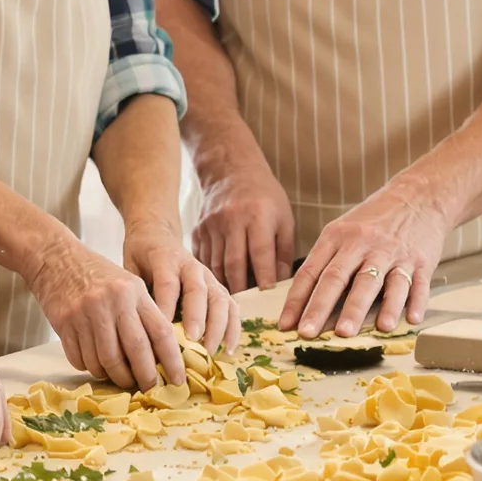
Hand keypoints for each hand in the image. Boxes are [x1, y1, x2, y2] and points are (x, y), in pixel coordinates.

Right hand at [31, 232, 180, 391]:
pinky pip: (81, 360)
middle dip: (145, 376)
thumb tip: (161, 355)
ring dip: (116, 377)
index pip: (160, 332)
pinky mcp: (65, 324)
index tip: (177, 380)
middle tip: (149, 388)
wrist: (56, 258)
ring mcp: (86, 314)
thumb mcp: (128, 284)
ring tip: (121, 378)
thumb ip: (144, 314)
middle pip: (135, 350)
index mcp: (133, 292)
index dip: (172, 360)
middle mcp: (111, 302)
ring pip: (106, 361)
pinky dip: (91, 368)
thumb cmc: (97, 274)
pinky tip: (96, 365)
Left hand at [124, 225, 240, 355]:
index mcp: (165, 259)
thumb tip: (134, 328)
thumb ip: (135, 291)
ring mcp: (209, 276)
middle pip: (198, 290)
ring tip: (210, 351)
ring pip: (219, 299)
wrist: (157, 236)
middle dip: (197, 317)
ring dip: (218, 327)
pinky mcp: (219, 287)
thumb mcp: (131, 267)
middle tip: (193, 341)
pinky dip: (232, 329)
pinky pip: (231, 307)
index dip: (167, 308)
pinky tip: (228, 350)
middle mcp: (191, 266)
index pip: (168, 284)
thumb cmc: (141, 257)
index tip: (162, 333)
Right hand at [190, 148, 295, 295]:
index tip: (267, 296)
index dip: (264, 277)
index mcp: (258, 215)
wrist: (231, 170)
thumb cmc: (264, 196)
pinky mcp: (198, 229)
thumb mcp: (283, 218)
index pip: (261, 253)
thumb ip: (283, 251)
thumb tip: (282, 284)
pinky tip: (217, 286)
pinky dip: (210, 274)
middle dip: (241, 290)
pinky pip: (203, 259)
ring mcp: (211, 225)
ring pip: (216, 264)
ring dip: (224, 286)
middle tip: (248, 309)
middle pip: (234, 263)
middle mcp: (232, 220)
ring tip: (233, 304)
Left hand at [278, 172, 452, 337]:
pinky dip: (414, 302)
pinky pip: (417, 284)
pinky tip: (410, 319)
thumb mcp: (343, 230)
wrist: (419, 196)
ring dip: (361, 310)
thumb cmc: (375, 219)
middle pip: (338, 279)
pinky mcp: (421, 260)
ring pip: (375, 284)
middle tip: (309, 333)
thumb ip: (326, 260)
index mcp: (338, 237)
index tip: (285, 325)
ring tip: (351, 333)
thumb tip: (304, 299)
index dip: (297, 300)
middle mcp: (363, 244)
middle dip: (321, 308)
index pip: (311, 271)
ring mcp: (392, 253)